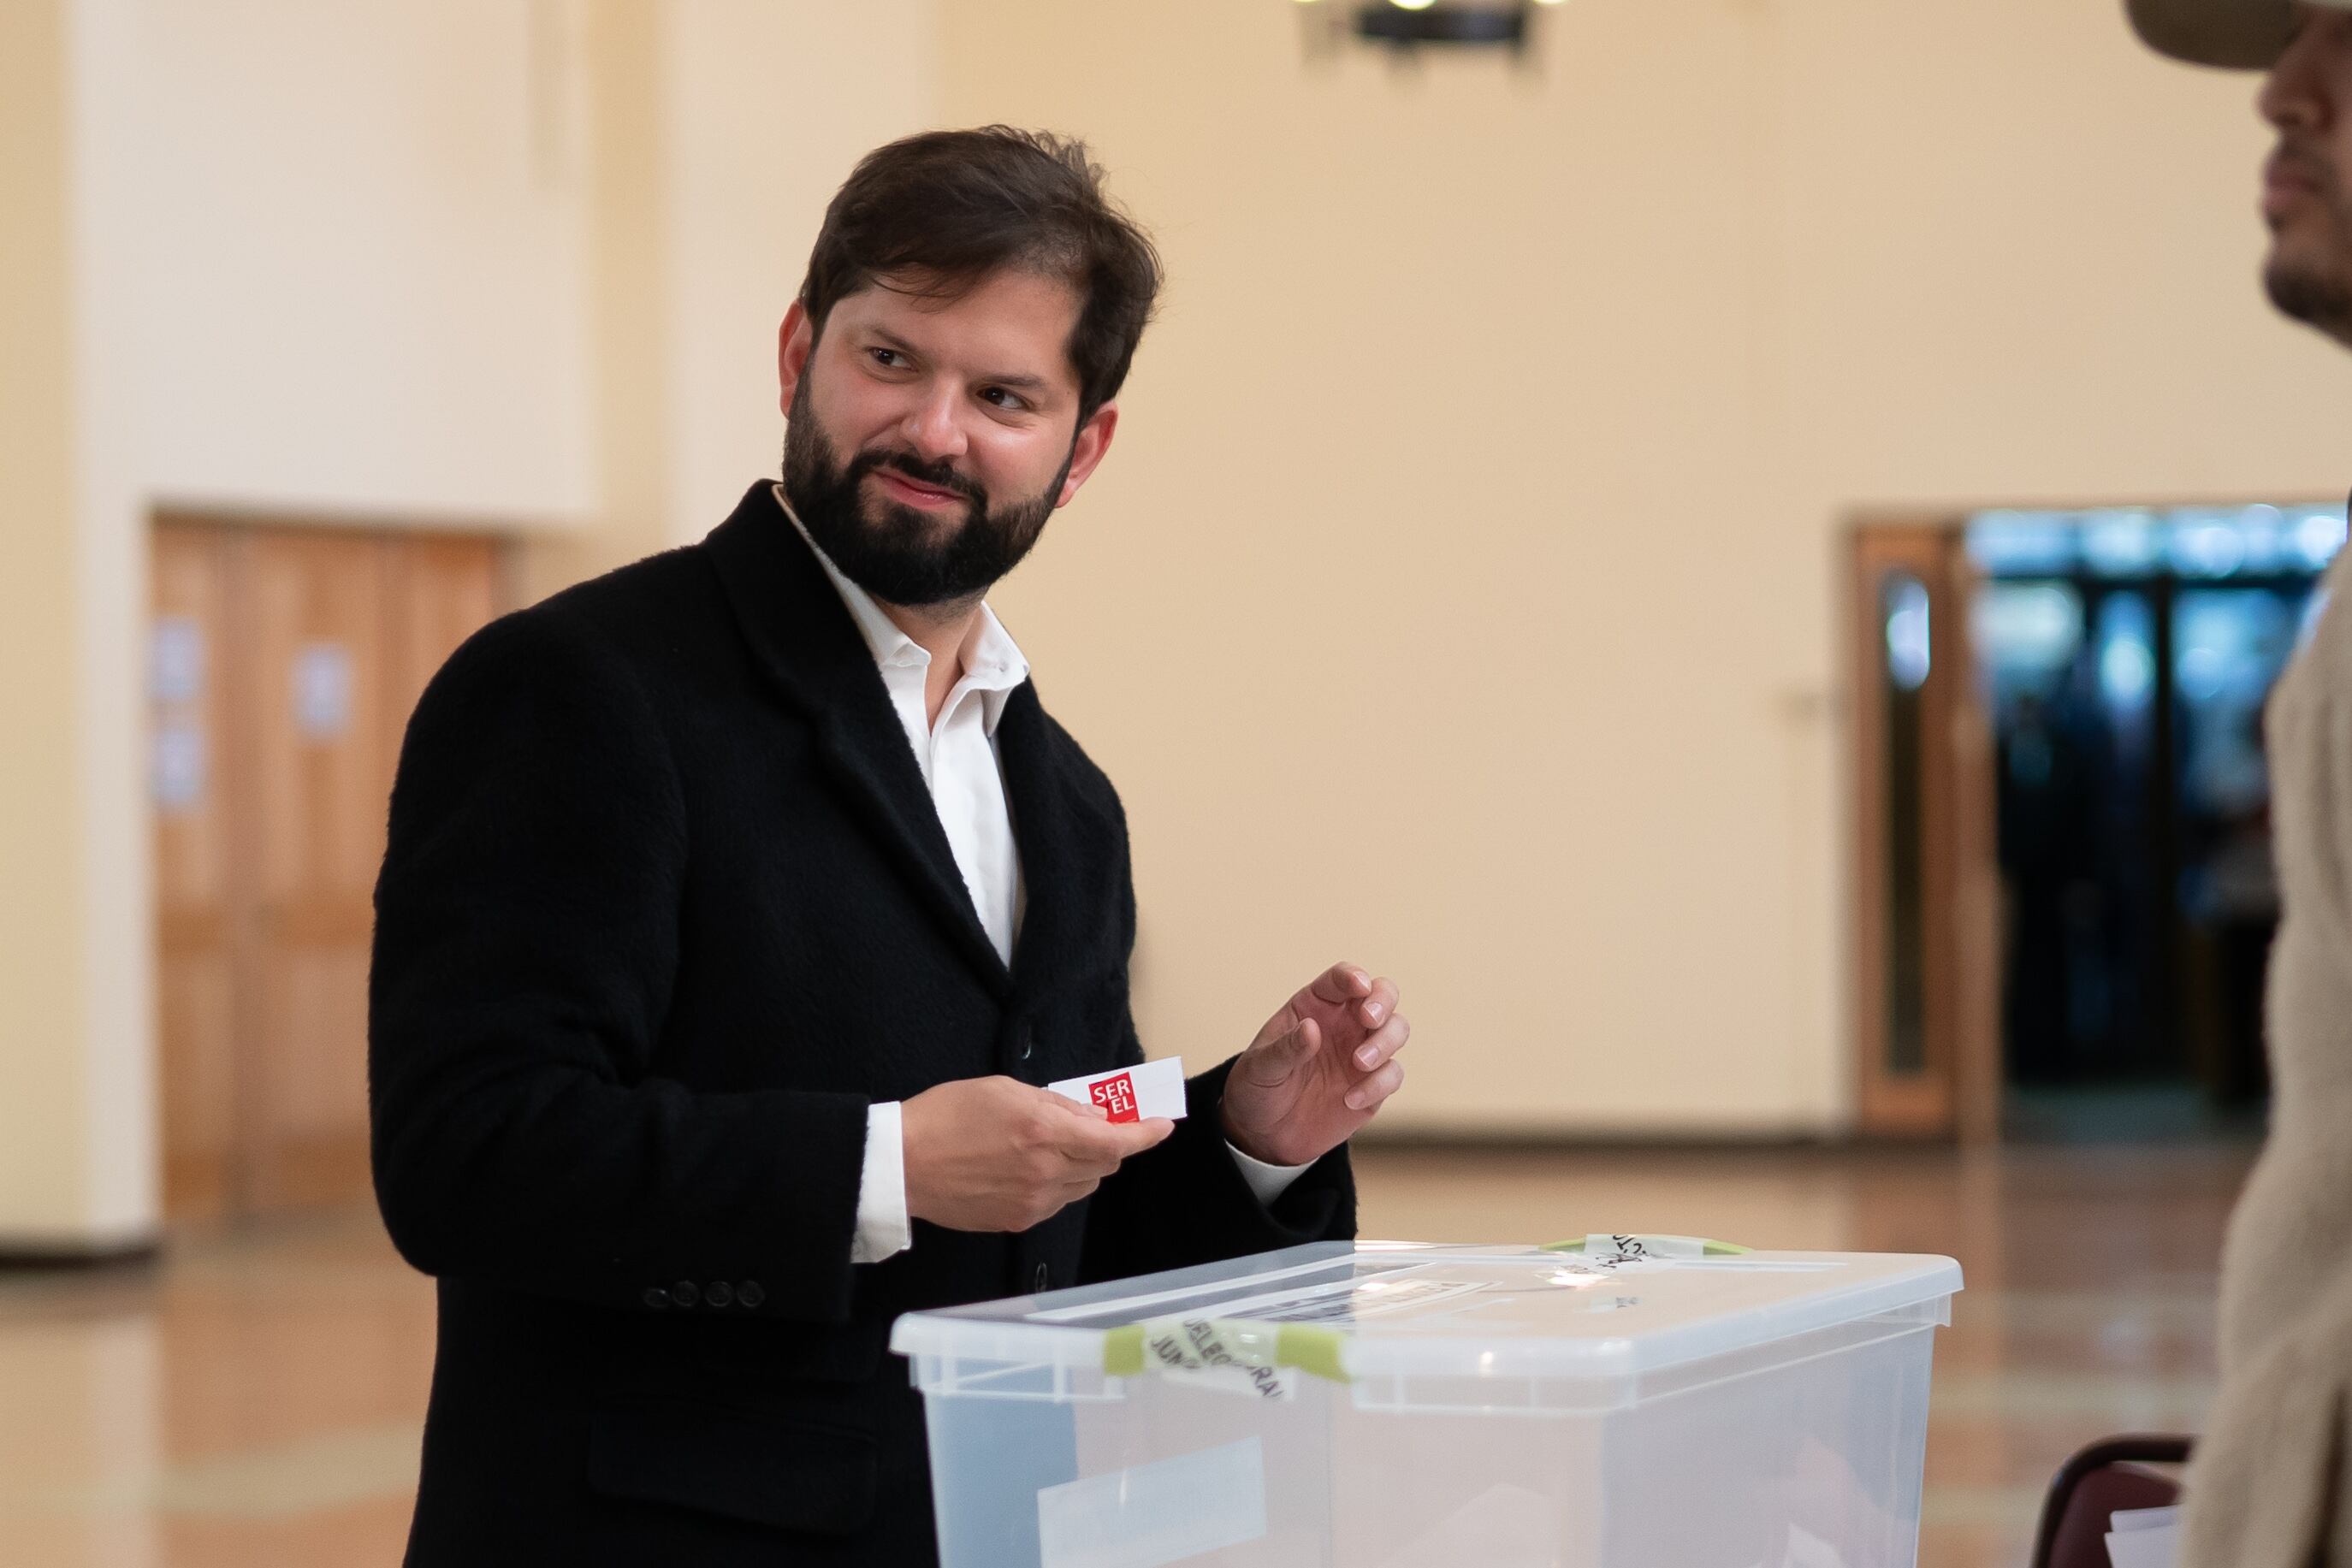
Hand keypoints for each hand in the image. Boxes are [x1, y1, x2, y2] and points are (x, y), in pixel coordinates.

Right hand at [901, 1076, 1173, 1231]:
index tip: (1162, 1125)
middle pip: (1105, 1164)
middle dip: (1108, 1144)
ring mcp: (1033, 1202)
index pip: (1115, 1142)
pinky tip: (1029, 1168)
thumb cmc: (947, 1116)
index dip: (1146, 1134)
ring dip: (1083, 1165)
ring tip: (1050, 1145)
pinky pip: (1057, 1202)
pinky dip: (1058, 1184)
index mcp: (1043, 1132)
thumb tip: (1095, 1118)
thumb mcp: (1004, 1089)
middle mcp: (1045, 1172)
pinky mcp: (1018, 1222)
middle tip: (1094, 1126)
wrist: (902, 1165)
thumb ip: (1056, 1104)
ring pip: (1084, 1185)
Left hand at [1220, 963, 1408, 1167]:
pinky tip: (1351, 1100)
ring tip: (1359, 1064)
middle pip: (1382, 994)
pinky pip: (1393, 1074)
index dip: (1353, 976)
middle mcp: (1344, 1023)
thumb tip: (1311, 1028)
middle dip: (1383, 1001)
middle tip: (1369, 1019)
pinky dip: (1379, 1084)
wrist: (1264, 1134)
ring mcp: (1362, 1052)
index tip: (1358, 987)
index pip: (1340, 979)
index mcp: (1315, 1006)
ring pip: (1396, 1030)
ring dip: (1385, 1042)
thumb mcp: (1261, 1067)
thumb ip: (1286, 1048)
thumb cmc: (1258, 1087)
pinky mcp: (1373, 1084)